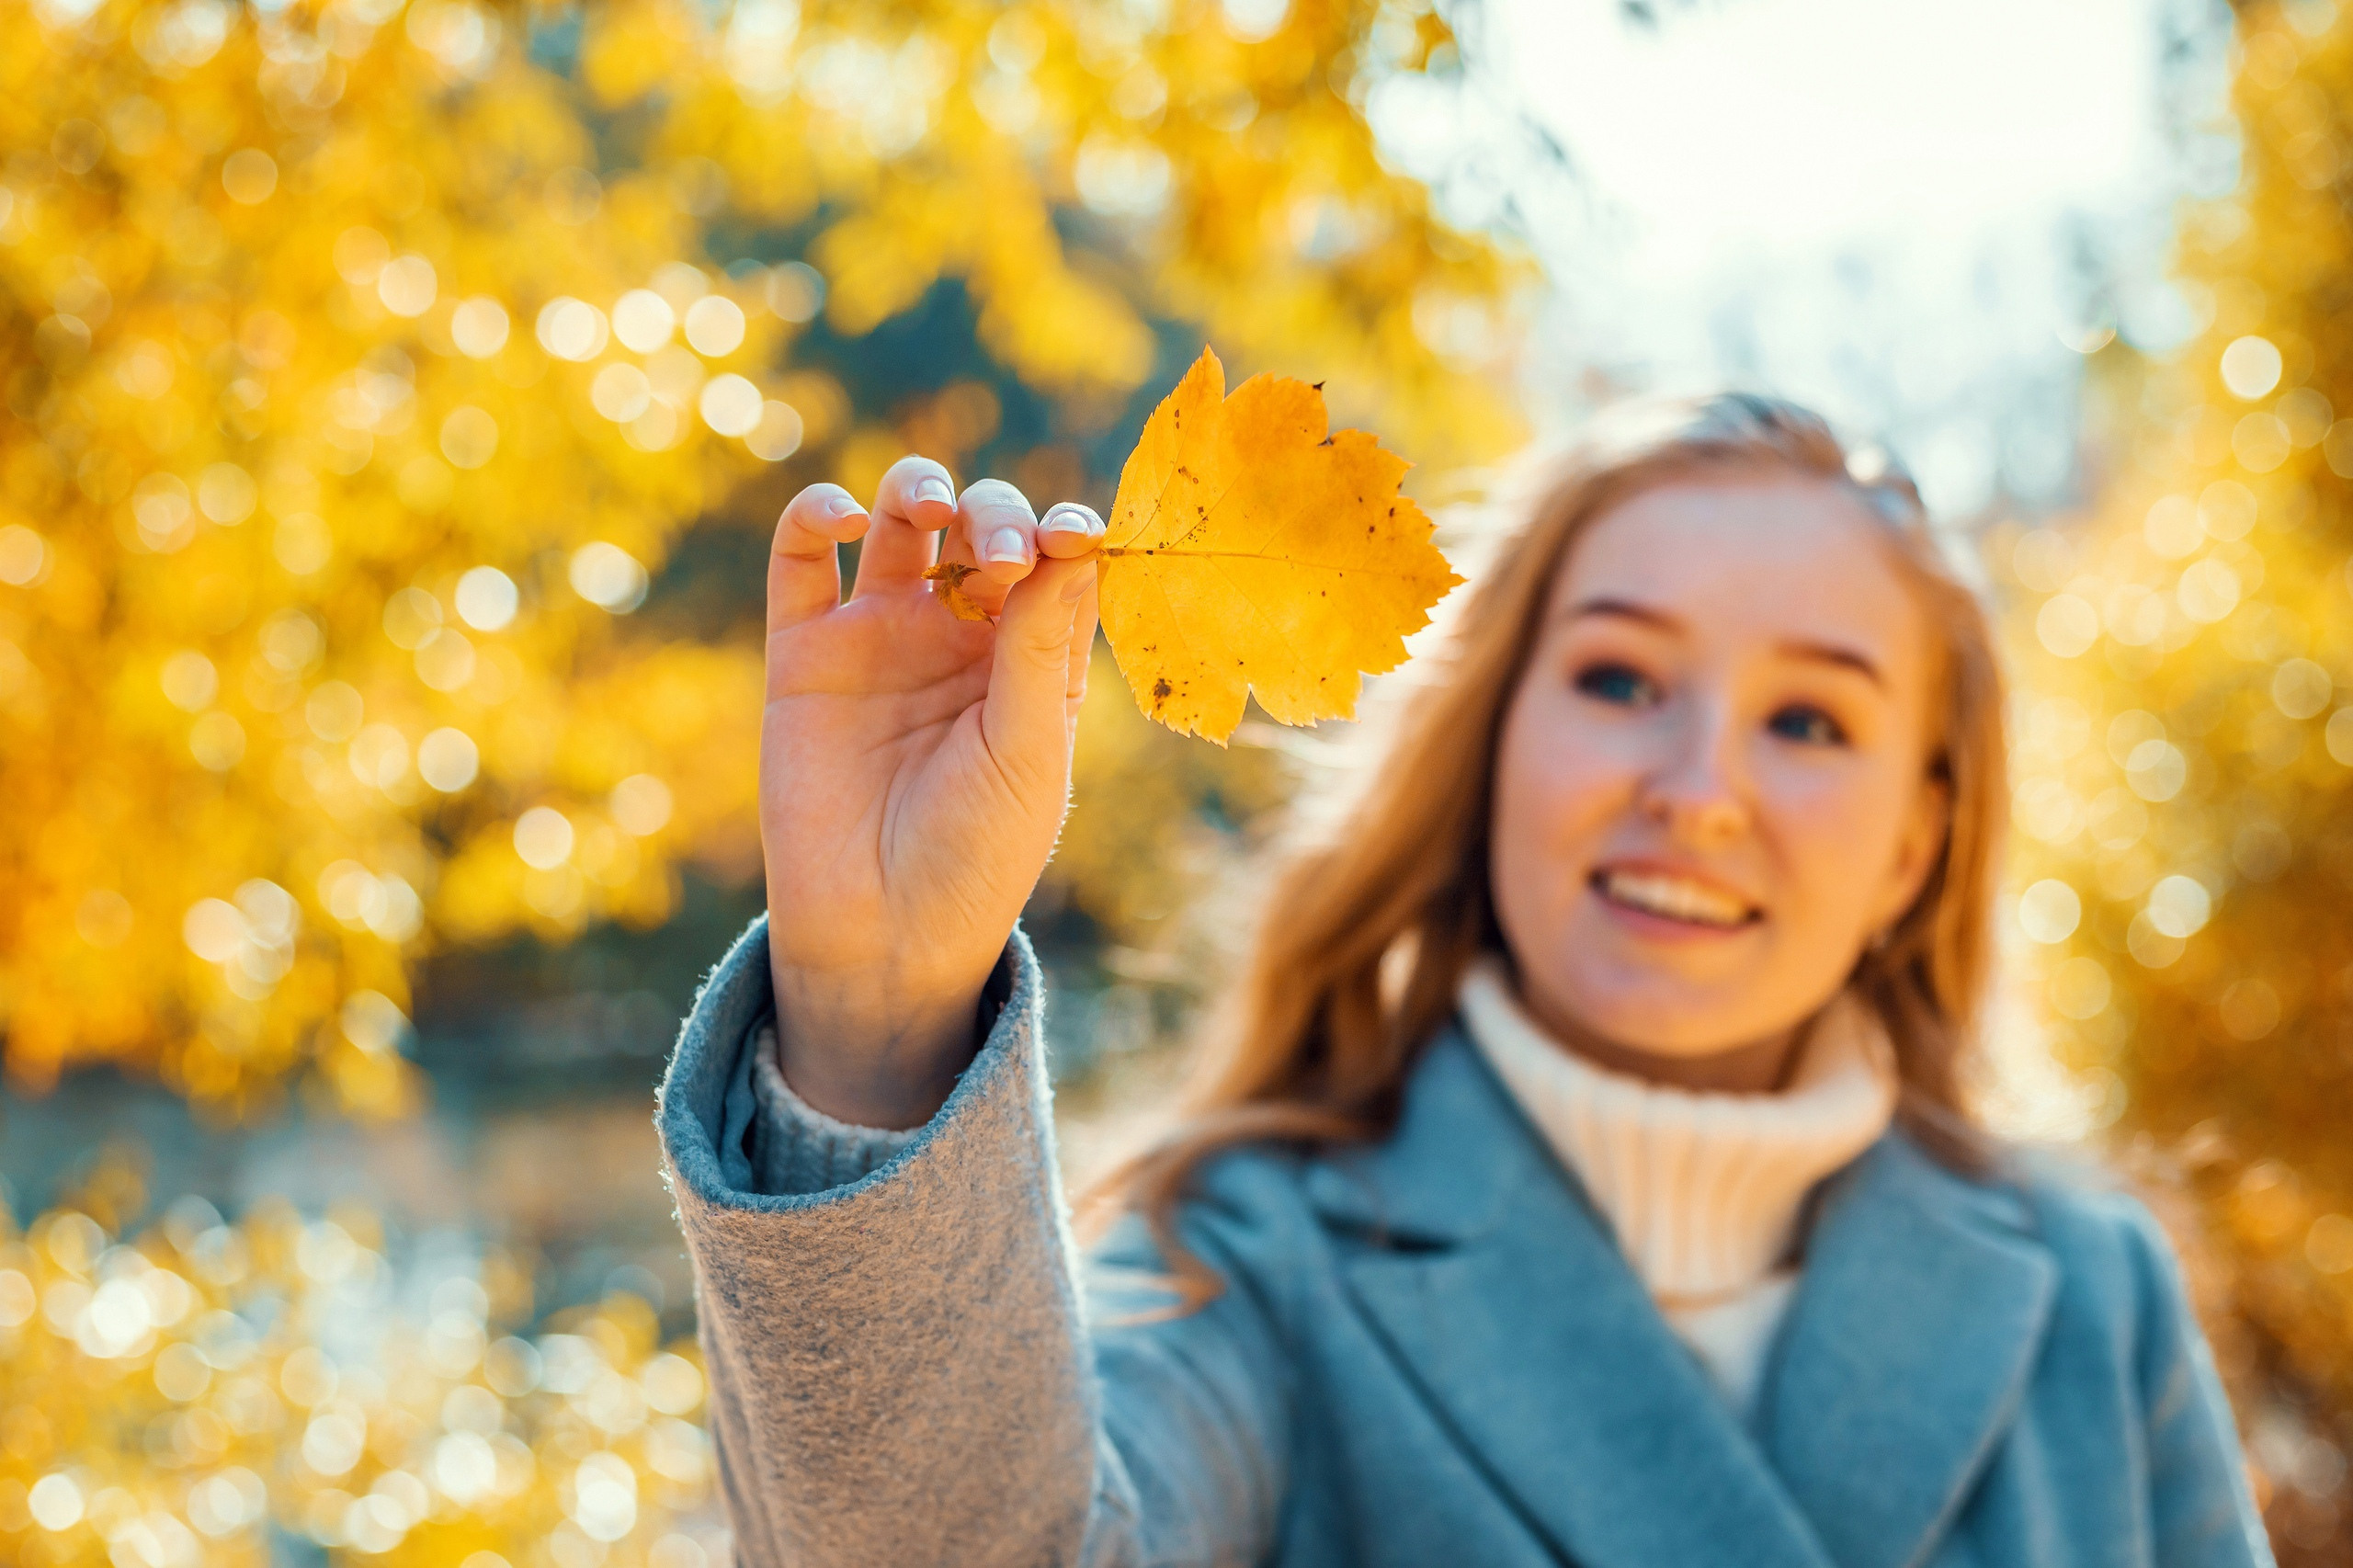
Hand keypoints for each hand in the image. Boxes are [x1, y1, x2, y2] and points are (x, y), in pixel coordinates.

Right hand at [759, 455, 1102, 1126]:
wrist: (882, 935)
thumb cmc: (976, 856)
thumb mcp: (1029, 754)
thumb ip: (1038, 648)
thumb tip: (1071, 540)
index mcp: (1029, 658)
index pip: (1055, 562)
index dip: (1064, 530)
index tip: (1073, 534)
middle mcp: (959, 635)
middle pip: (983, 525)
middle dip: (999, 515)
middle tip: (1003, 556)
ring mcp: (880, 636)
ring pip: (899, 520)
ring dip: (920, 489)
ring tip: (935, 512)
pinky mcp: (804, 651)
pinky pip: (800, 559)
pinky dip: (816, 514)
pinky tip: (843, 517)